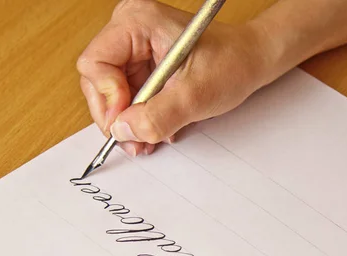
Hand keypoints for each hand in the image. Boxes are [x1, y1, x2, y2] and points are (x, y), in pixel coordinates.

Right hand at [76, 0, 271, 155]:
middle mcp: (130, 30)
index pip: (96, 63)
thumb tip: (123, 131)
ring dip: (128, 122)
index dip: (108, 98)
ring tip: (149, 139)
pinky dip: (138, 117)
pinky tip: (156, 128)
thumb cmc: (232, 64)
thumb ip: (158, 116)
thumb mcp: (196, 95)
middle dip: (116, 116)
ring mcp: (134, 48)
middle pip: (98, 80)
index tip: (127, 123)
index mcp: (138, 22)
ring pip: (110, 94)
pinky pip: (126, 97)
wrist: (250, 62)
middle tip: (135, 141)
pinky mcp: (142, 65)